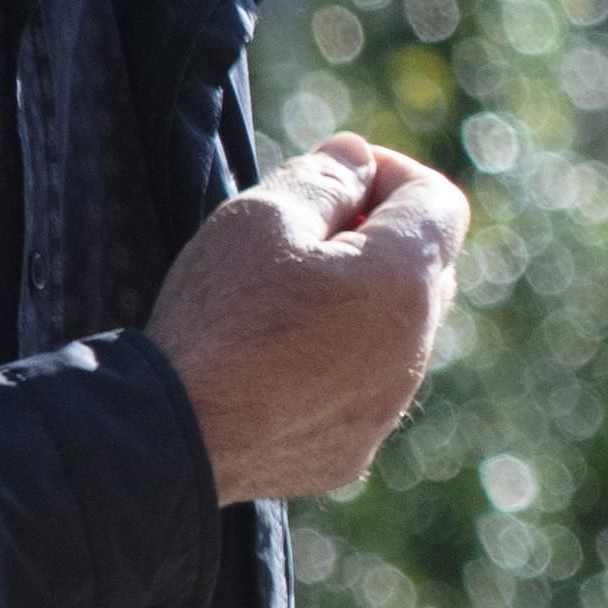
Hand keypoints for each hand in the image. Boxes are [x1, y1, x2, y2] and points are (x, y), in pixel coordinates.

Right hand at [155, 141, 468, 505]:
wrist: (169, 436)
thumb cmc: (218, 317)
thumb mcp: (262, 218)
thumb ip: (324, 178)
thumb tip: (358, 158)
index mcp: (406, 280)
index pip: (439, 204)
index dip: (390, 176)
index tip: (338, 179)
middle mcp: (417, 347)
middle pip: (425, 268)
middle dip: (379, 238)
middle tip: (305, 236)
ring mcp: (388, 406)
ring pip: (397, 333)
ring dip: (359, 305)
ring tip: (281, 303)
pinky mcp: (353, 449)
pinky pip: (363, 390)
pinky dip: (335, 365)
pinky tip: (271, 365)